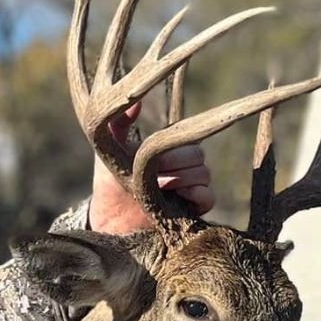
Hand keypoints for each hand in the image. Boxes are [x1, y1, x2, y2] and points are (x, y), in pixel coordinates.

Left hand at [89, 102, 213, 234]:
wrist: (110, 218)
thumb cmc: (111, 181)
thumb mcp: (111, 150)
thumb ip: (119, 124)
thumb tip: (136, 101)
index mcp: (169, 148)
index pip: (187, 136)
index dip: (171, 146)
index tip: (152, 156)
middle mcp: (184, 166)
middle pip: (197, 155)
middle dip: (175, 163)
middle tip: (154, 174)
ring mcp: (191, 187)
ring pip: (204, 174)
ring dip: (182, 179)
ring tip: (158, 187)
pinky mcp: (194, 210)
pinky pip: (209, 197)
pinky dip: (198, 194)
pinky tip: (179, 195)